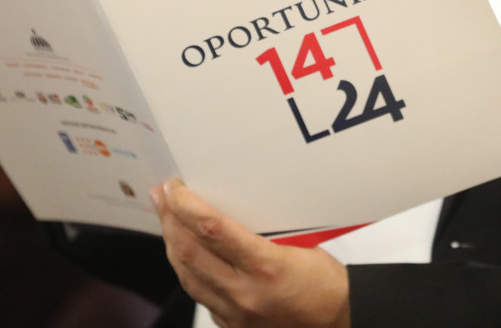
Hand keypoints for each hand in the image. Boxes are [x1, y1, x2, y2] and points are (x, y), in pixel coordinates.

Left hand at [152, 178, 351, 327]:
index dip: (186, 205)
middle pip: (189, 251)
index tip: (175, 187)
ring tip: (166, 219)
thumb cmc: (326, 285)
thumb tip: (226, 208)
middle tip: (161, 195)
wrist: (338, 323)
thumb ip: (260, 233)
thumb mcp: (299, 246)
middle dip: (169, 219)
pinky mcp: (231, 325)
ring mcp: (234, 313)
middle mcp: (244, 293)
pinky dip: (186, 269)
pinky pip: (198, 293)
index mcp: (266, 267)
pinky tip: (184, 253)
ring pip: (186, 275)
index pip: (212, 229)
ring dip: (171, 243)